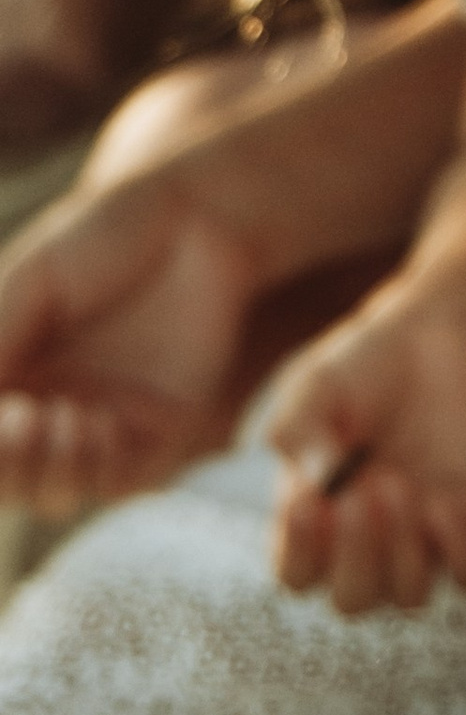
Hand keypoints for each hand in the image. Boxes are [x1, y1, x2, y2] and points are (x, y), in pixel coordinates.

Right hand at [0, 178, 259, 510]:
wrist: (197, 221)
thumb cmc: (104, 238)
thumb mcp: (29, 286)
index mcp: (9, 370)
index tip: (1, 411)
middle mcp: (48, 404)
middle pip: (4, 480)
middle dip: (2, 467)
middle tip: (22, 417)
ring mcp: (102, 422)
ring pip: (53, 493)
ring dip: (45, 470)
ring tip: (62, 412)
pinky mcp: (161, 430)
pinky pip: (119, 481)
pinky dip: (97, 467)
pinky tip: (100, 418)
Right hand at [267, 293, 465, 612]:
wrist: (431, 336)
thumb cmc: (360, 366)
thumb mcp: (315, 388)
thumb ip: (301, 430)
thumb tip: (311, 483)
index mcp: (314, 519)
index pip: (296, 575)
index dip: (298, 553)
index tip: (309, 501)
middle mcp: (365, 540)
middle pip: (354, 600)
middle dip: (357, 557)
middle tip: (364, 491)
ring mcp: (420, 533)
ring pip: (410, 596)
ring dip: (403, 551)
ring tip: (398, 483)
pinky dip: (458, 550)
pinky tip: (445, 501)